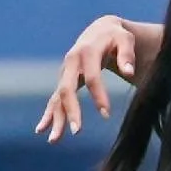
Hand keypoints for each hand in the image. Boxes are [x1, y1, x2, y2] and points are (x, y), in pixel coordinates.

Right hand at [35, 15, 137, 141]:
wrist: (100, 30)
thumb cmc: (117, 37)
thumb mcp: (125, 39)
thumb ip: (127, 54)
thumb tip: (129, 71)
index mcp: (86, 52)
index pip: (91, 78)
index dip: (98, 96)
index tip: (106, 115)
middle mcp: (71, 63)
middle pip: (67, 89)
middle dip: (71, 110)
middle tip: (77, 130)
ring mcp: (65, 72)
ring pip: (57, 97)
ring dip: (55, 118)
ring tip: (54, 140)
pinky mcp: (64, 80)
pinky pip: (55, 99)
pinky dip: (49, 114)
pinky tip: (42, 130)